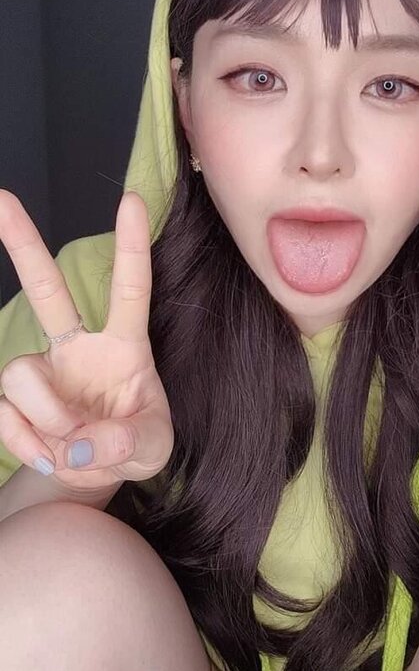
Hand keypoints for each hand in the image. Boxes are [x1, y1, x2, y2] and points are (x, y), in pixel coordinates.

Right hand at [0, 190, 173, 494]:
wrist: (99, 472)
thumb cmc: (137, 442)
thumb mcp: (152, 448)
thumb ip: (128, 443)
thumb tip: (81, 445)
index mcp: (125, 346)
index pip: (131, 290)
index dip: (130, 247)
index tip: (131, 200)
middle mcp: (78, 347)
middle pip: (47, 290)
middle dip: (24, 245)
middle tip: (2, 199)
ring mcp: (44, 369)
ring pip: (19, 373)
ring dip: (45, 417)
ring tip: (70, 446)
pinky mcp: (16, 399)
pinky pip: (5, 413)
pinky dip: (24, 442)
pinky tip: (49, 453)